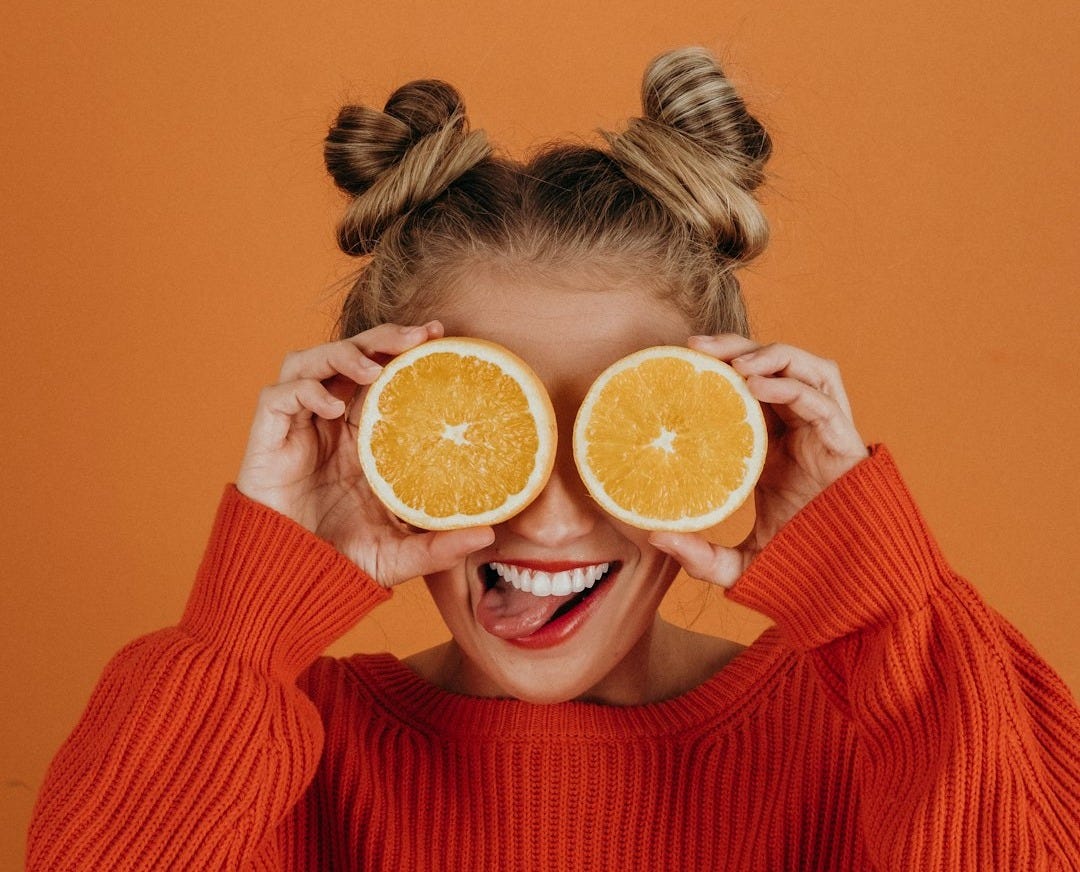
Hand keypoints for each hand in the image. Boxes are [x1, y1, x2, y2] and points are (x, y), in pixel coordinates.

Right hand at [235, 321, 494, 586]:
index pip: (383, 374)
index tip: (440, 336)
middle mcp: (330, 422)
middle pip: (351, 355)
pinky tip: (333, 408)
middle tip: (419, 335)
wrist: (289, 582)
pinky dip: (306, 390)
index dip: (405, 349)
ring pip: (311, 361)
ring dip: (343, 354)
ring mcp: (298, 427)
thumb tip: (489, 535)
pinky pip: (279, 396)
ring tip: (375, 368)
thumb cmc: (341, 562)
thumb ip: (441, 545)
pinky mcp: (267, 438)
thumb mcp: (401, 553)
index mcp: (363, 436)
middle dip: (382, 336)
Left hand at [649, 335, 868, 587]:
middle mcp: (799, 430)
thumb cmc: (800, 566)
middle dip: (736, 346)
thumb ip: (700, 555)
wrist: (849, 586)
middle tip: (695, 346)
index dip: (718, 368)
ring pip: (804, 368)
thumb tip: (656, 538)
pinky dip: (789, 385)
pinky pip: (820, 399)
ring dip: (769, 354)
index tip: (678, 361)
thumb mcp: (739, 563)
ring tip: (733, 363)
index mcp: (773, 445)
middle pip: (772, 365)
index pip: (747, 388)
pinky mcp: (845, 443)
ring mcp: (824, 433)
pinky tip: (756, 386)